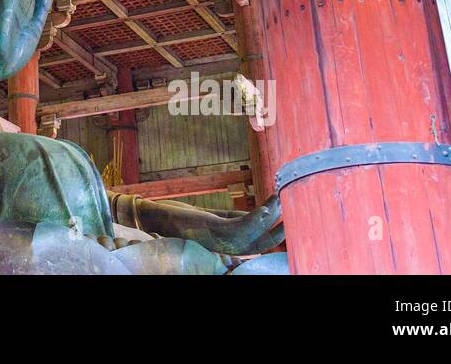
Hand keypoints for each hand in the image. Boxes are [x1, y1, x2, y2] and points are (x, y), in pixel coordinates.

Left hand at [110, 192, 283, 255]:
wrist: (155, 214)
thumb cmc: (183, 217)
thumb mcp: (214, 218)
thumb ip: (234, 219)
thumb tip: (259, 214)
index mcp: (226, 248)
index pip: (256, 248)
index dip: (275, 237)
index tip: (291, 223)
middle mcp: (223, 250)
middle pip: (260, 247)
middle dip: (279, 232)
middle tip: (296, 213)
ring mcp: (217, 243)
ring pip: (253, 237)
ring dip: (271, 218)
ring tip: (282, 200)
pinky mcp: (210, 231)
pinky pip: (239, 227)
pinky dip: (256, 217)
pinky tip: (266, 205)